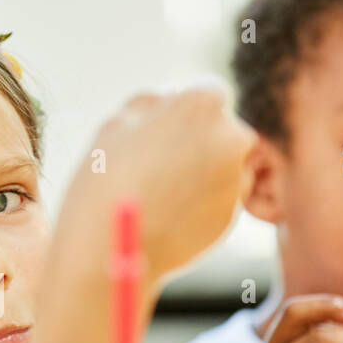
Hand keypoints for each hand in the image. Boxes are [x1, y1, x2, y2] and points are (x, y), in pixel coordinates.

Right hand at [74, 85, 255, 280]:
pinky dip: (206, 205)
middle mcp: (231, 136)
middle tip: (166, 167)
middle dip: (204, 144)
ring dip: (207, 175)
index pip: (208, 95)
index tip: (168, 134)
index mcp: (202, 103)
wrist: (107, 246)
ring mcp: (237, 178)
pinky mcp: (234, 215)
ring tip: (164, 195)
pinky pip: (225, 201)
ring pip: (229, 167)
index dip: (186, 115)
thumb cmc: (105, 179)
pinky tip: (172, 215)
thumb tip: (168, 98)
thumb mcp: (117, 122)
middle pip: (226, 131)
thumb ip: (152, 103)